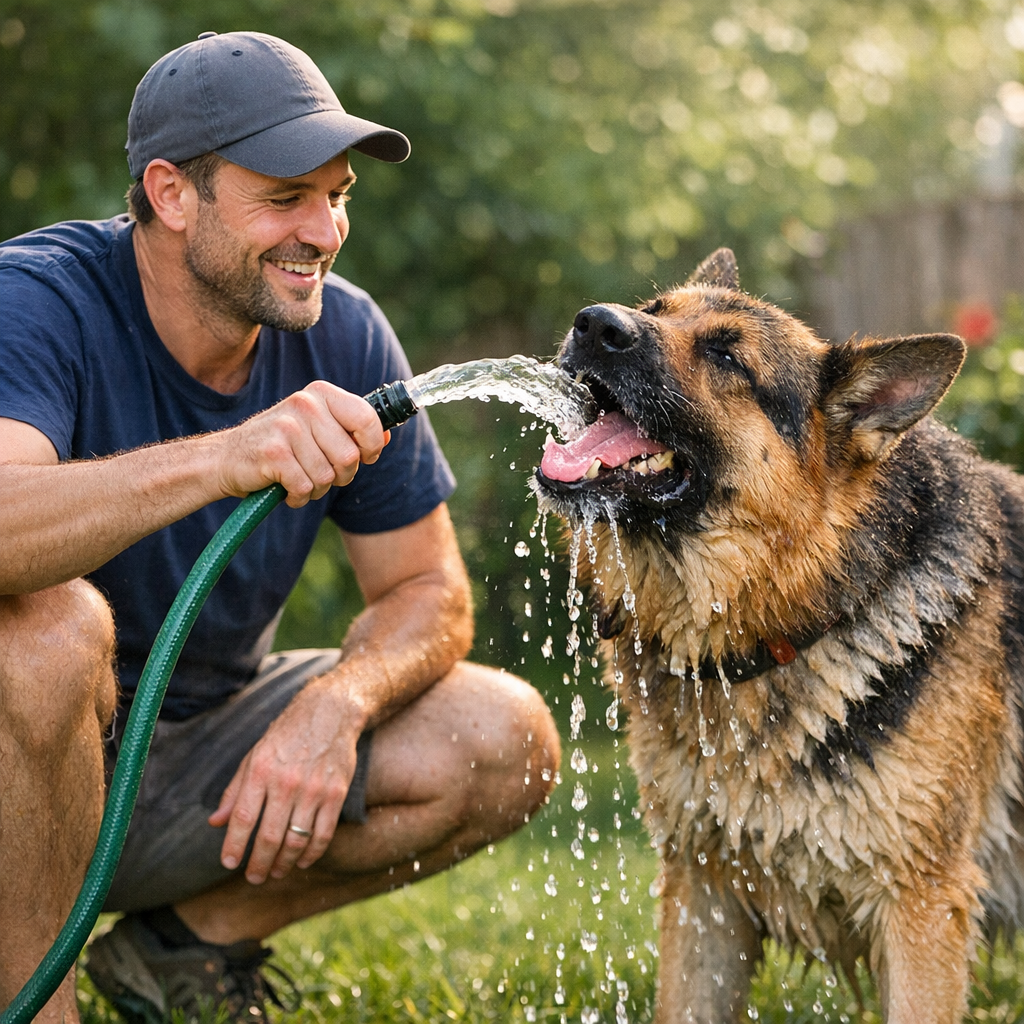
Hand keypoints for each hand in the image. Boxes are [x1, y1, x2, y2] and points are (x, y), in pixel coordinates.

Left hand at [208, 679, 365, 882]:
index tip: (229, 863)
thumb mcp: (255, 756)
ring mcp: (314, 789)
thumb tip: (215, 823)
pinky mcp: (336, 793)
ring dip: (284, 863)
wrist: (330, 712)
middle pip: (269, 836)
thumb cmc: (286, 736)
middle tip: (254, 877)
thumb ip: (234, 791)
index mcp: (261, 771)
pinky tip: (302, 861)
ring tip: (276, 872)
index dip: (233, 845)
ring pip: (296, 841)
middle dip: (259, 864)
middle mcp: (287, 782)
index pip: (242, 818)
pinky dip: (312, 854)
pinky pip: (323, 834)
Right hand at [218, 381, 387, 507]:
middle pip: (349, 456)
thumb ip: (351, 430)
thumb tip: (387, 435)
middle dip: (340, 475)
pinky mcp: (273, 452)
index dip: (372, 446)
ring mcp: (287, 427)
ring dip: (316, 488)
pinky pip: (305, 487)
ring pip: (327, 476)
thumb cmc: (281, 447)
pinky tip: (284, 487)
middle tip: (319, 472)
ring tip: (297, 477)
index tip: (365, 456)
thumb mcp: (318, 429)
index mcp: (321, 394)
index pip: (367, 418)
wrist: (227, 459)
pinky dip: (298, 496)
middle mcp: (305, 404)